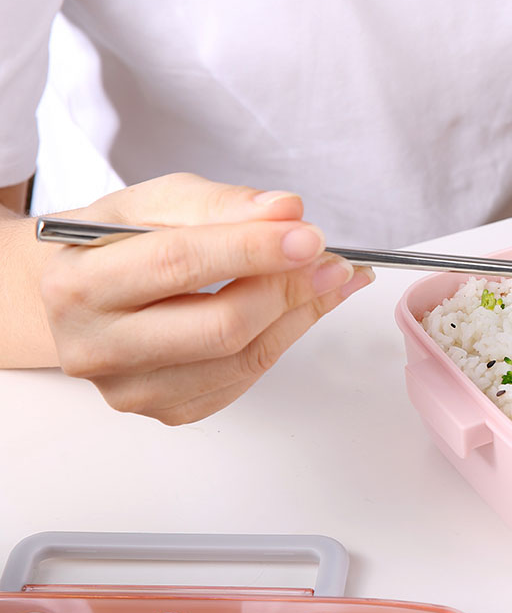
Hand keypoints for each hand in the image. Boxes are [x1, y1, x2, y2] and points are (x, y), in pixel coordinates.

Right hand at [38, 173, 373, 423]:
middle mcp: (97, 346)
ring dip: (300, 314)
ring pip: (242, 357)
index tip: (308, 235)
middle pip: (219, 325)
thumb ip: (219, 203)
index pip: (178, 264)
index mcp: (79, 283)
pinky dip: (285, 337)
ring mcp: (131, 388)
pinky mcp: (167, 409)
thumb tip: (286, 211)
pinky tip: (305, 306)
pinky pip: (244, 378)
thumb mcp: (151, 202)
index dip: (252, 249)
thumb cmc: (115, 245)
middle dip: (288, 288)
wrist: (78, 297)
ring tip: (333, 277)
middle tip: (333, 260)